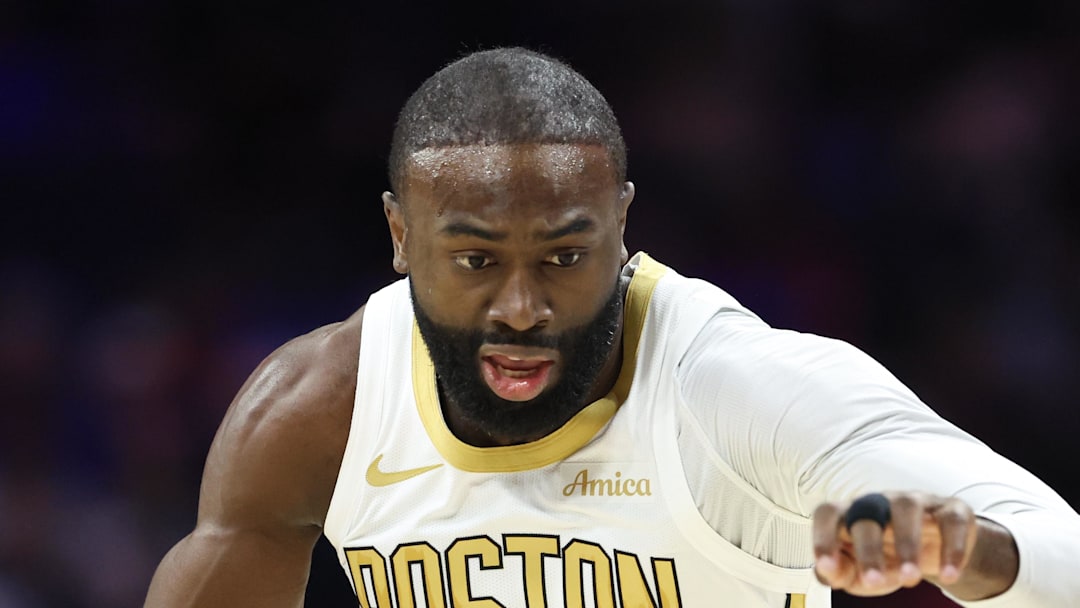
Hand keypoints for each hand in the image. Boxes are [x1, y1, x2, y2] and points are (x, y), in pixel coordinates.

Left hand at [812, 492, 977, 595]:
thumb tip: (825, 570)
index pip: (827, 513)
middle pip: (867, 513)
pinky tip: (948, 575)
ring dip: (908, 544)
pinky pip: (951, 522)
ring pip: (907, 509)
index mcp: (850, 514)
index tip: (826, 564)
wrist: (934, 550)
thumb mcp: (857, 571)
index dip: (822, 536)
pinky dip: (951, 549)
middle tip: (875, 582)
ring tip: (910, 578)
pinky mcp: (949, 510)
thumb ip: (836, 573)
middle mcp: (879, 501)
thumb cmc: (884, 558)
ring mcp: (915, 501)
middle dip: (869, 549)